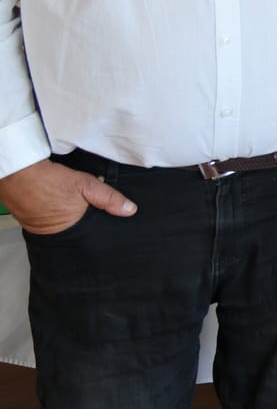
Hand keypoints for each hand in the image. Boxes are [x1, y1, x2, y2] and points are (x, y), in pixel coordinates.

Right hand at [0, 159, 136, 235]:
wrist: (16, 172)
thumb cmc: (48, 180)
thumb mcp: (85, 185)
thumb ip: (108, 198)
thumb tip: (130, 210)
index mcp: (70, 229)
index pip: (91, 236)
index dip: (100, 230)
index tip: (113, 227)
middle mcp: (53, 233)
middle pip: (77, 232)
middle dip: (86, 225)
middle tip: (91, 214)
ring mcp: (38, 228)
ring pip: (62, 226)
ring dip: (70, 219)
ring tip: (74, 208)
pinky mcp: (28, 220)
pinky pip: (47, 220)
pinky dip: (55, 213)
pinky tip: (59, 205)